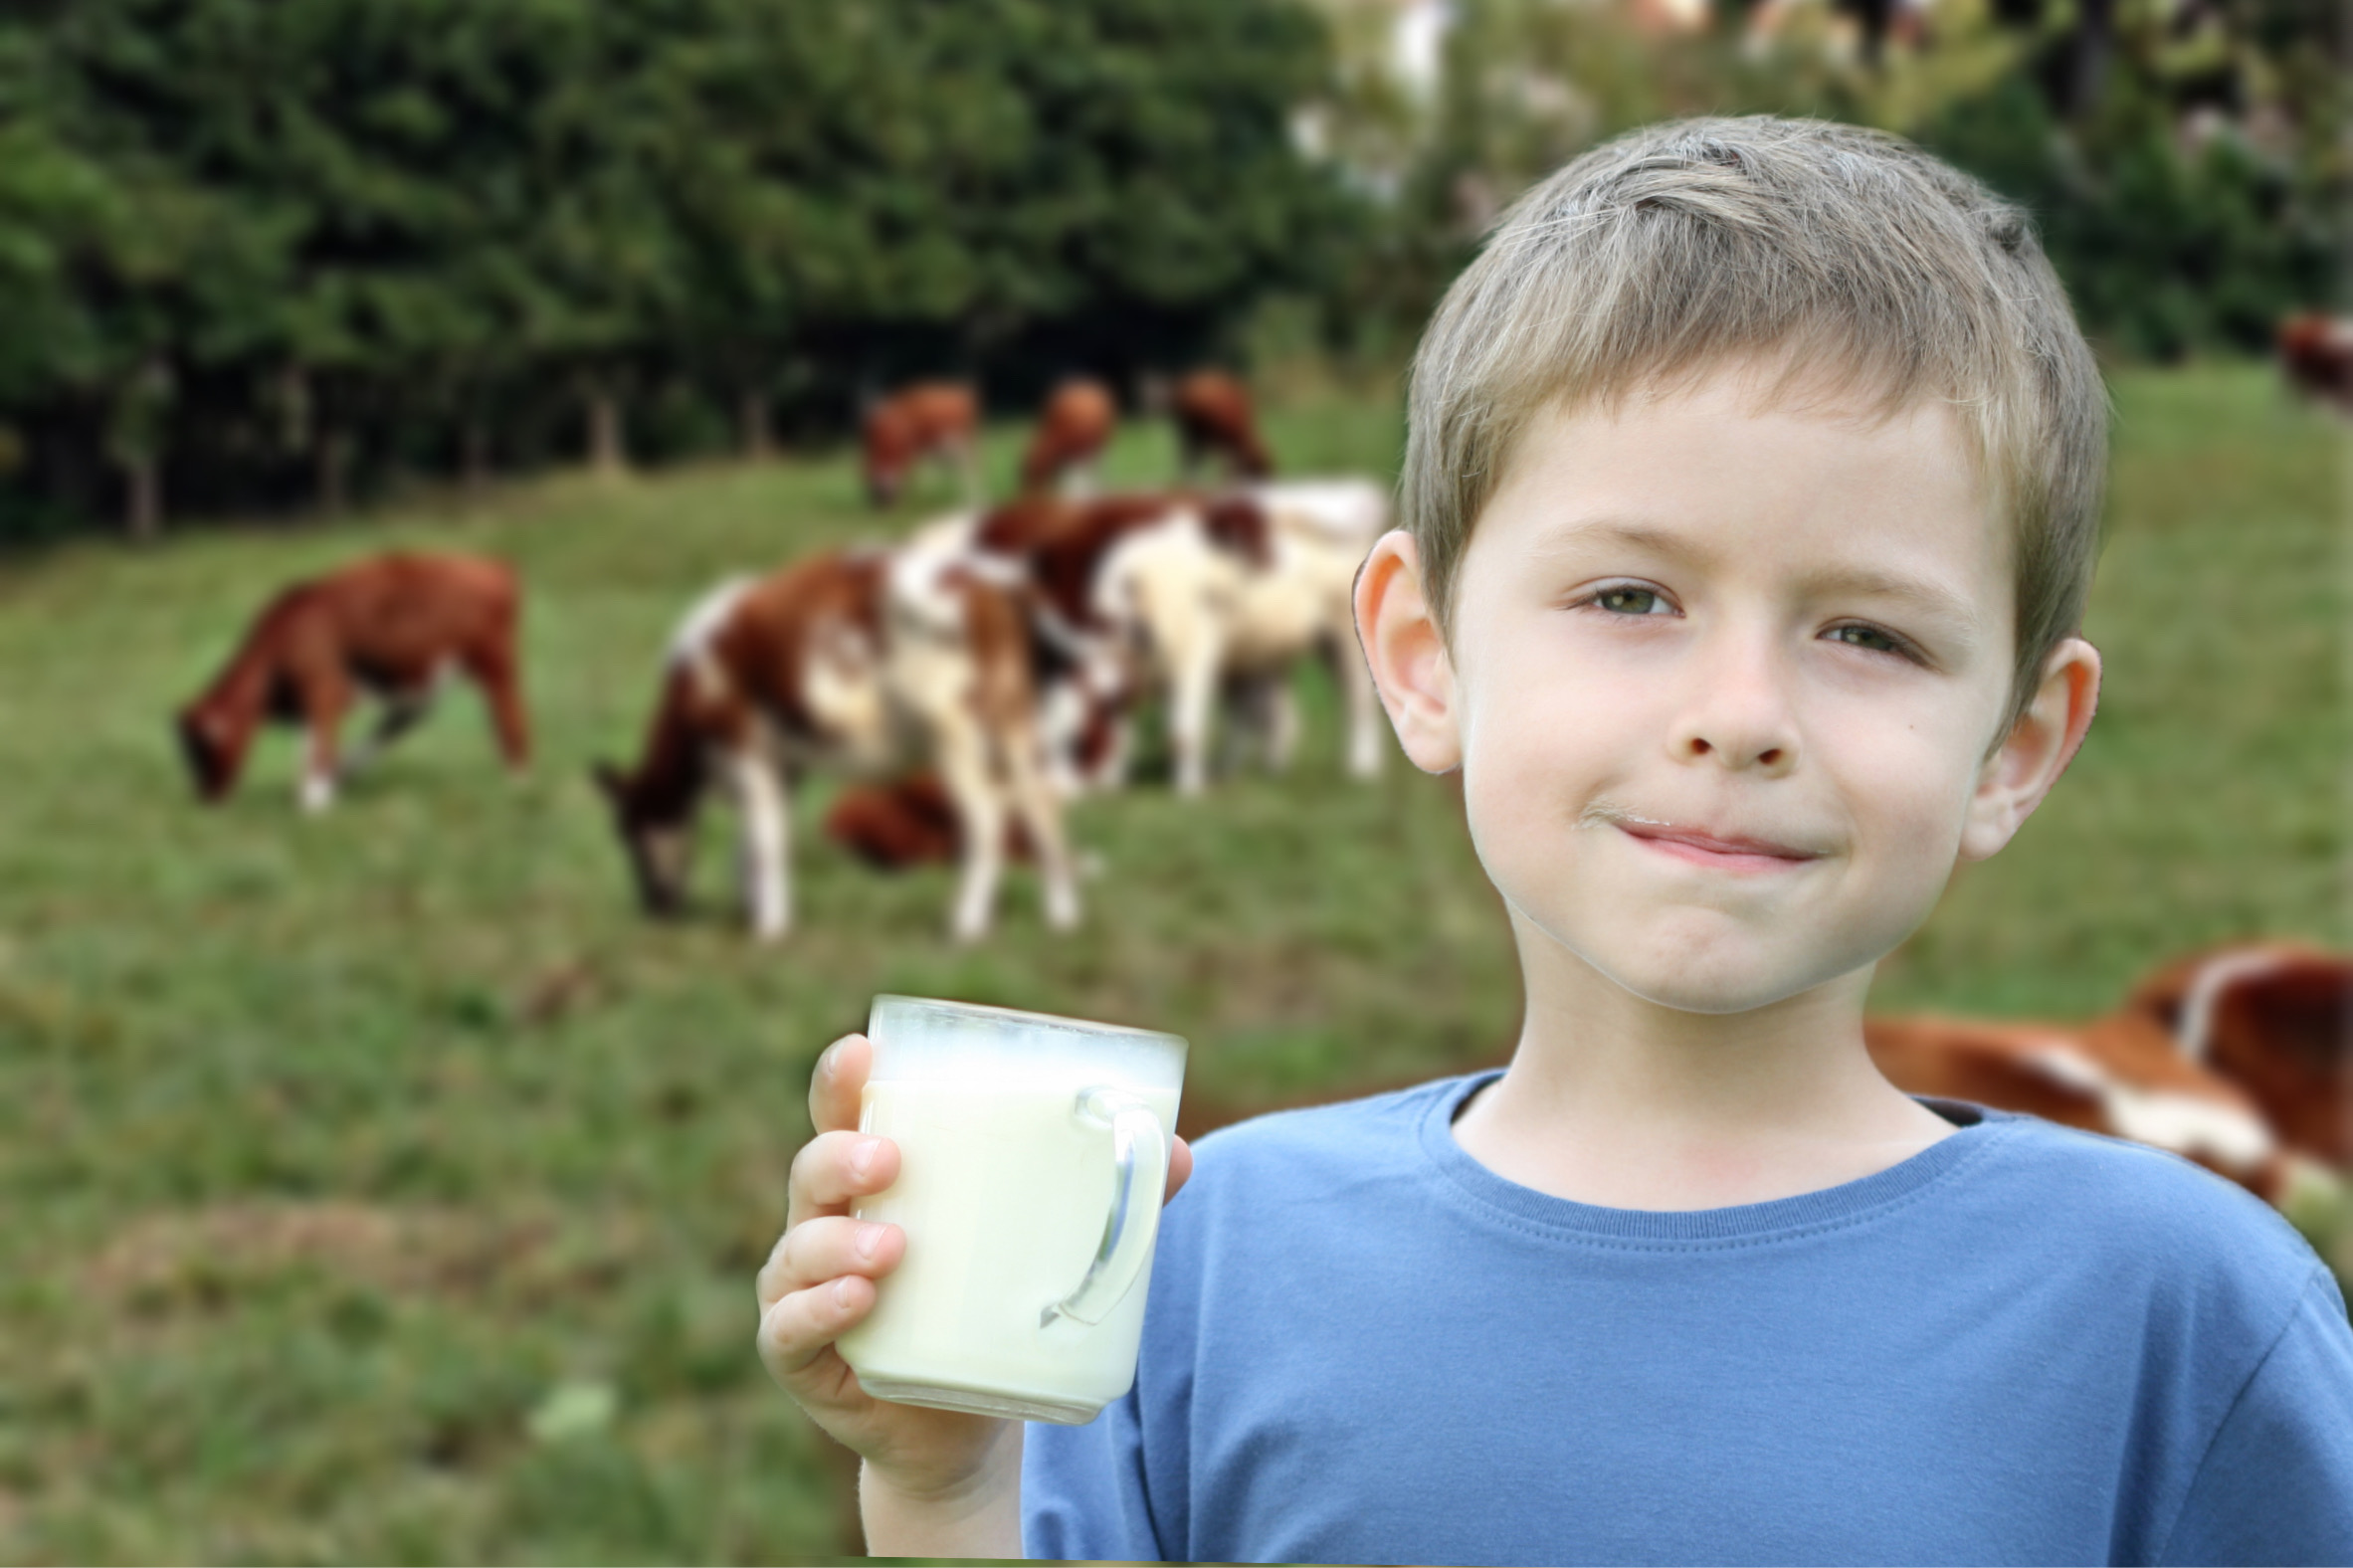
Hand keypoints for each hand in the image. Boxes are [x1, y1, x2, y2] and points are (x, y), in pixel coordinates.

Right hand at [755, 1032, 1193, 1509]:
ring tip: (893, 1248)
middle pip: (814, 1169)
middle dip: (843, 1154)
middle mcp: (828, 1223)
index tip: (865, 1052)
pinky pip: (789, 1327)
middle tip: (891, 1160)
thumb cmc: (988, 1308)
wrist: (956, 1428)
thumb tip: (1177, 1155)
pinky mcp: (803, 1356)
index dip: (844, 1078)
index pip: (844, 1112)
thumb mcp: (1036, 1250)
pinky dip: (819, 1310)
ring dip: (837, 1242)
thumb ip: (1101, 1203)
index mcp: (876, 1180)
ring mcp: (805, 1290)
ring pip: (800, 1247)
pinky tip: (858, 1300)